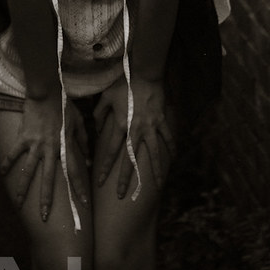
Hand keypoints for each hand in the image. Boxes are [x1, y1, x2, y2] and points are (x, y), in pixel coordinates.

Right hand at [0, 93, 89, 219]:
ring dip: (23, 188)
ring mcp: (35, 144)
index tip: (84, 204)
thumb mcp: (79, 122)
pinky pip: (13, 153)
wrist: (46, 92)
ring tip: (18, 203)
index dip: (79, 188)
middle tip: (45, 217)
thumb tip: (88, 158)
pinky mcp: (23, 138)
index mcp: (65, 145)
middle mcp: (50, 148)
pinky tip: (3, 174)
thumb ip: (84, 140)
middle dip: (47, 199)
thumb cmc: (65, 106)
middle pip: (49, 178)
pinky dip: (7, 163)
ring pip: (28, 171)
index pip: (74, 171)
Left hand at [93, 76, 174, 198]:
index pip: (110, 152)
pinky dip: (171, 147)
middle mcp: (136, 130)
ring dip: (155, 171)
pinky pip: (168, 137)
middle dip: (126, 180)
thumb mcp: (105, 96)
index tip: (100, 182)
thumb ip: (99, 113)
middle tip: (122, 196)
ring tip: (159, 186)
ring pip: (153, 154)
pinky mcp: (162, 120)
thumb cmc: (123, 83)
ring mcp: (151, 127)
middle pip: (130, 161)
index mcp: (120, 126)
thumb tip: (96, 127)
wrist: (145, 73)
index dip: (105, 168)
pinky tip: (174, 159)